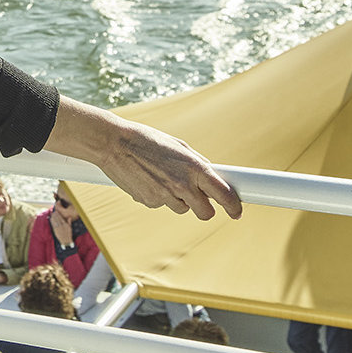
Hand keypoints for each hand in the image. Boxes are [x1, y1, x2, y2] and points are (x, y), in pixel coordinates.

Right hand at [45, 96, 243, 220]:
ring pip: (182, 209)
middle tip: (200, 199)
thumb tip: (213, 177)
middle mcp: (183, 185)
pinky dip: (159, 196)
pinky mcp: (149, 202)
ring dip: (179, 199)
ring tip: (163, 178)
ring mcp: (165, 196)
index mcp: (195, 168)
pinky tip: (148, 179)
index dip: (234, 207)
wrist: (114, 143)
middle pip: (205, 212)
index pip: (224, 195)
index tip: (237, 211)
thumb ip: (197, 163)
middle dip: (205, 208)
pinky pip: (161, 204)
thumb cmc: (148, 140)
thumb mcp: (179, 146)